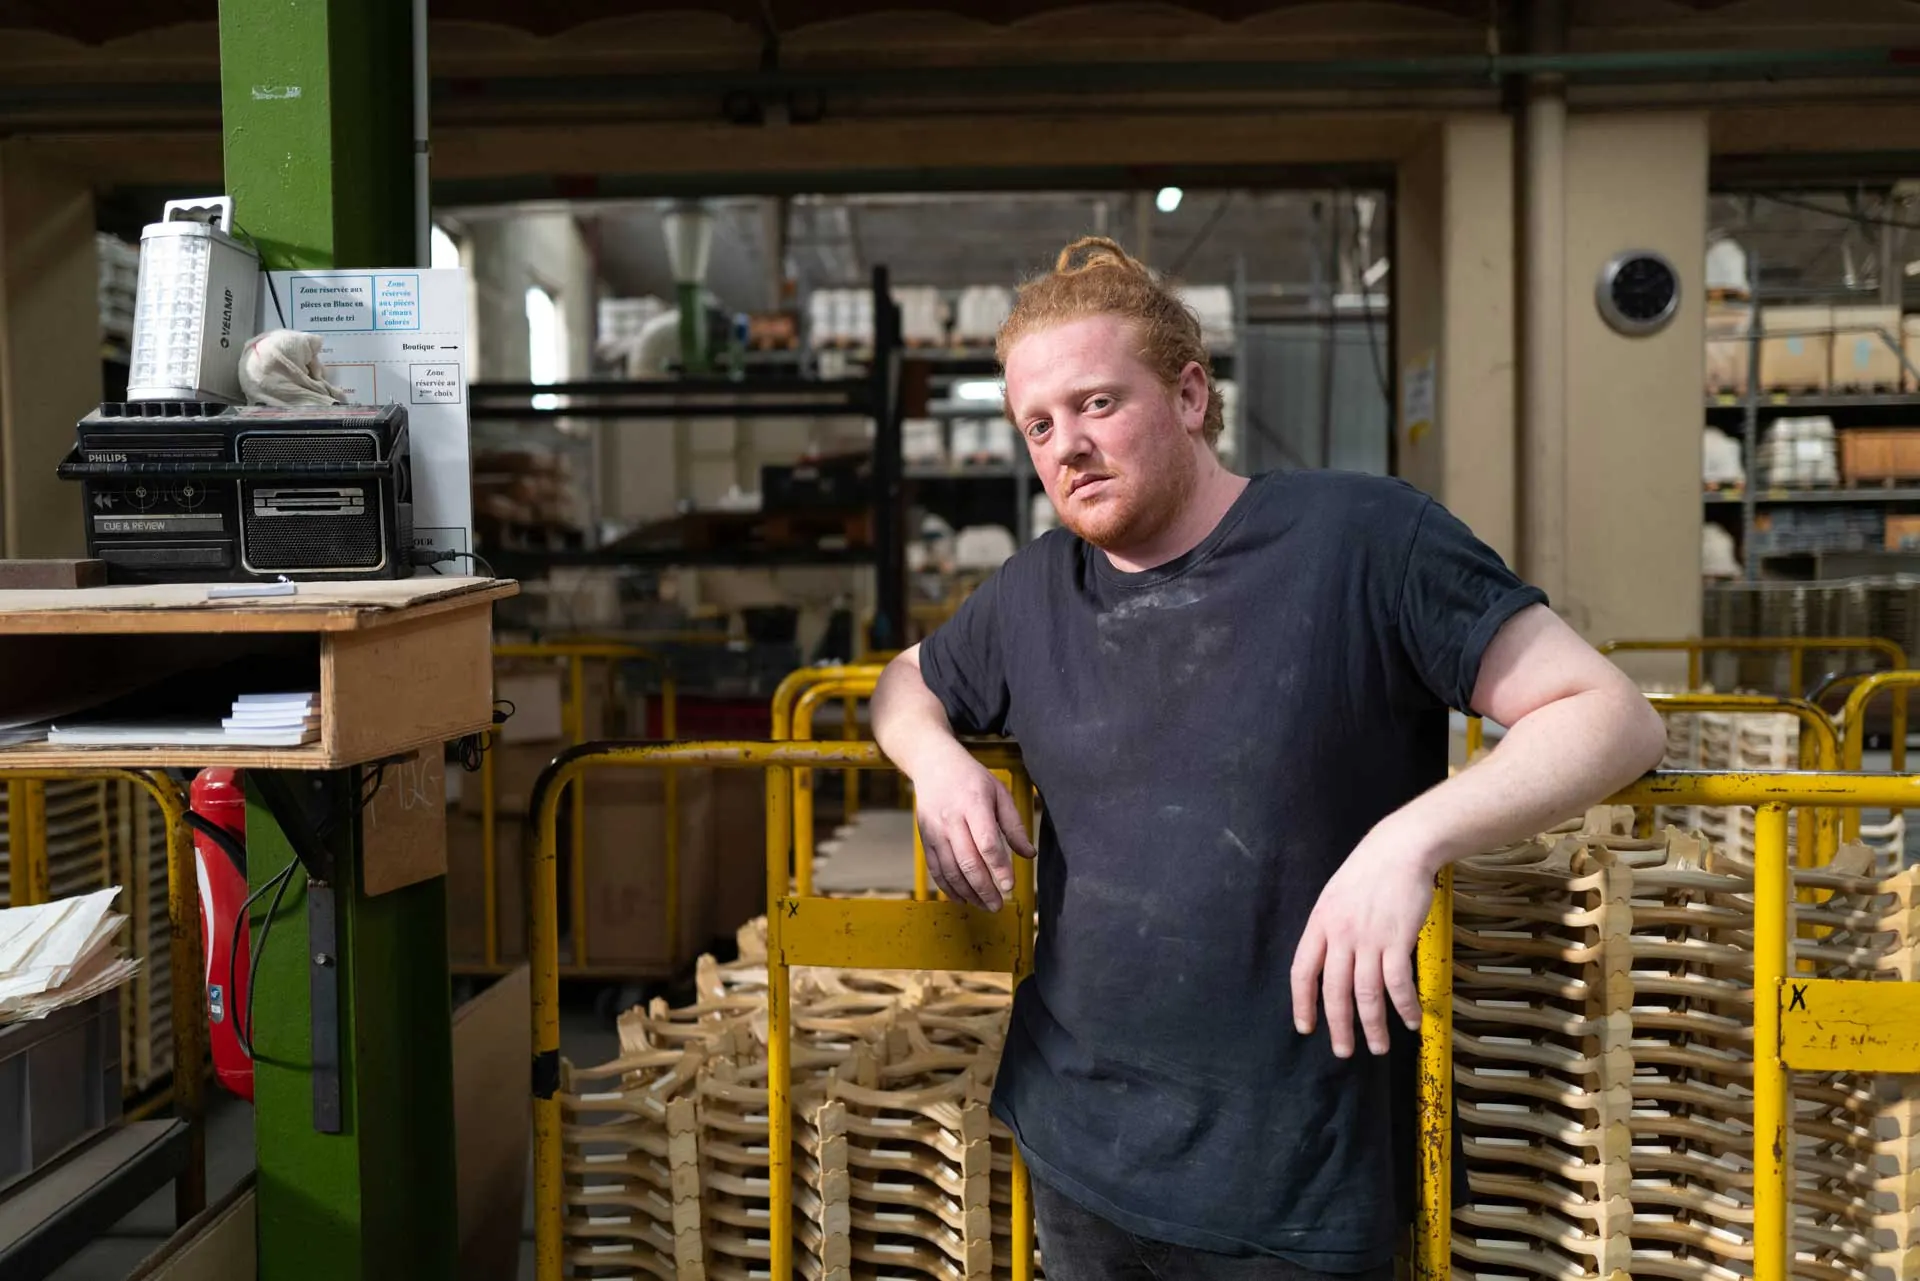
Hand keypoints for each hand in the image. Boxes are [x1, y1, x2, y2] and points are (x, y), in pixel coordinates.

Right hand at [911, 743, 1035, 910]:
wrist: (933, 764)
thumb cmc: (971, 779)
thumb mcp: (1000, 793)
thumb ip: (1014, 825)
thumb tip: (1029, 854)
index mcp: (973, 804)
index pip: (987, 843)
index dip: (999, 868)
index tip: (1010, 886)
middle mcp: (951, 819)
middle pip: (968, 862)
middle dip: (984, 889)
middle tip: (999, 905)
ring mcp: (935, 831)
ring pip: (950, 870)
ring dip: (968, 893)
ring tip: (985, 905)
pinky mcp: (925, 839)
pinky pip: (936, 869)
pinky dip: (949, 888)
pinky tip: (963, 898)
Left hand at [1290, 824, 1438, 1057]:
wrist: (1401, 849)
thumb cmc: (1369, 871)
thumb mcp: (1335, 896)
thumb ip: (1330, 928)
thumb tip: (1330, 961)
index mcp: (1319, 924)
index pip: (1302, 972)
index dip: (1302, 1003)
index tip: (1306, 1027)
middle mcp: (1340, 935)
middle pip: (1334, 991)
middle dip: (1339, 1027)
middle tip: (1343, 1051)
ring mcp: (1369, 939)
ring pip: (1366, 994)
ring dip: (1373, 1026)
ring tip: (1379, 1047)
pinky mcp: (1397, 940)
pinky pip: (1398, 983)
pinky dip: (1404, 1006)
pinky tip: (1410, 1020)